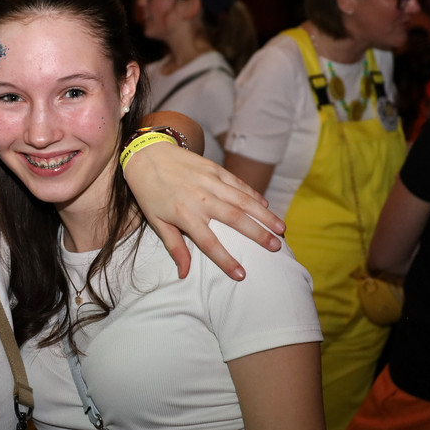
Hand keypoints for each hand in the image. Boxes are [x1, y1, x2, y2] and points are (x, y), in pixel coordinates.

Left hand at [124, 143, 284, 280]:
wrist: (147, 155)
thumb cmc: (150, 192)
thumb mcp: (156, 222)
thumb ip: (174, 246)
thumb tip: (184, 273)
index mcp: (184, 214)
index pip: (209, 243)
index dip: (226, 260)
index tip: (241, 275)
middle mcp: (201, 198)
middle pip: (234, 219)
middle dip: (257, 234)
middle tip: (276, 247)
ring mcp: (210, 181)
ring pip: (243, 200)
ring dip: (264, 214)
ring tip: (281, 228)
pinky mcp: (215, 168)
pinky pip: (238, 183)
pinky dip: (253, 194)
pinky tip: (266, 205)